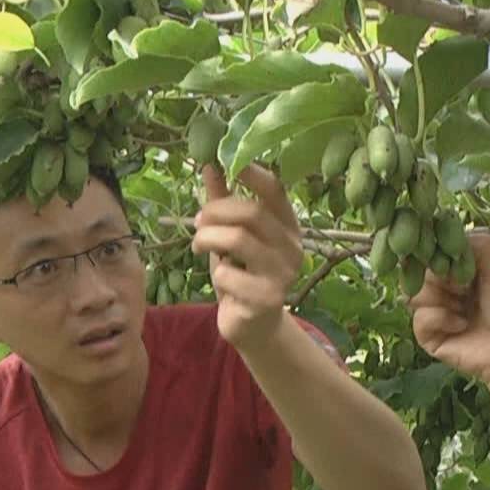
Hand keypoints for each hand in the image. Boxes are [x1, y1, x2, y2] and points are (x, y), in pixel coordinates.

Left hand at [191, 163, 302, 348]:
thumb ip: (223, 202)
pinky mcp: (267, 299)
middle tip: (197, 222)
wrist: (254, 325)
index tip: (223, 164)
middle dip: (214, 212)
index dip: (251, 173)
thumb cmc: (243, 274)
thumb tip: (209, 165)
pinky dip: (216, 274)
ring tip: (198, 246)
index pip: (276, 190)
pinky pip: (228, 274)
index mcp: (288, 226)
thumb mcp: (232, 235)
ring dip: (207, 239)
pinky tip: (221, 282)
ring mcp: (283, 274)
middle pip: (251, 212)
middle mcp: (292, 247)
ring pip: (237, 239)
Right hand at [408, 230, 489, 387]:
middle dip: (441, 276)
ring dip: (441, 297)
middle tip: (464, 287)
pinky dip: (441, 319)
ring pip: (413, 293)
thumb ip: (478, 244)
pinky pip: (419, 318)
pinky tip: (462, 325)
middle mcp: (444, 290)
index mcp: (459, 273)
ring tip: (465, 308)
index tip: (450, 258)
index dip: (436, 251)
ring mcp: (435, 313)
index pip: (432, 252)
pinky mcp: (429, 337)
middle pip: (418, 270)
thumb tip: (449, 231)